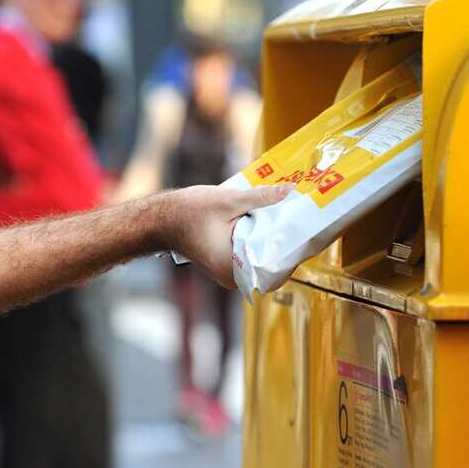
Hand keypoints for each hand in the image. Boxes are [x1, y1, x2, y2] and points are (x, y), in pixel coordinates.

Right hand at [160, 184, 292, 288]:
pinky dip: (261, 242)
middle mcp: (233, 278)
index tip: (308, 232)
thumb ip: (262, 197)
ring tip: (291, 221)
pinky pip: (252, 257)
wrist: (160, 219)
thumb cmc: (187, 212)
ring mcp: (230, 274)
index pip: (276, 268)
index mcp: (232, 268)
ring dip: (274, 242)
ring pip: (262, 261)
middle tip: (304, 222)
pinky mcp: (228, 266)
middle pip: (271, 265)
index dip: (294, 250)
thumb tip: (291, 189)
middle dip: (287, 244)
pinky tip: (271, 224)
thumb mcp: (229, 200)